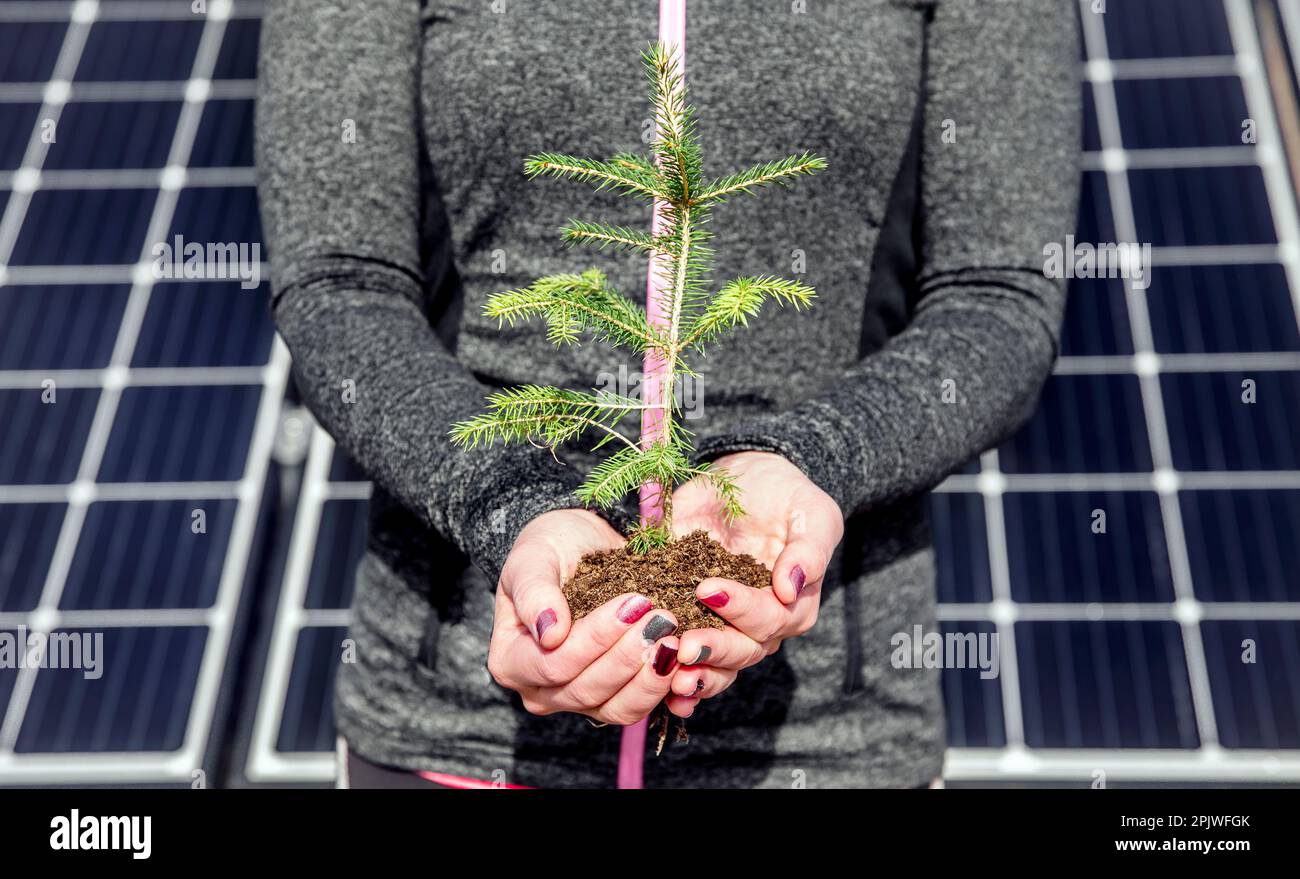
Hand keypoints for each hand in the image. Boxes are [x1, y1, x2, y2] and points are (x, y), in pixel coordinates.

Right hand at [487, 509, 680, 724]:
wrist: (579, 547)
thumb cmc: (549, 548)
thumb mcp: (532, 559)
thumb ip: (535, 594)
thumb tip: (549, 634)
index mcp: (510, 661)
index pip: (553, 664)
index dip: (594, 639)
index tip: (631, 604)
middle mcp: (540, 690)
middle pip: (586, 690)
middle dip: (628, 655)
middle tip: (662, 620)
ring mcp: (577, 700)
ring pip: (616, 708)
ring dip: (649, 677)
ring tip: (673, 640)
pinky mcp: (612, 699)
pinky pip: (638, 706)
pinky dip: (662, 688)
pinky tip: (681, 659)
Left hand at [663, 451, 843, 716]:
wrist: (750, 483)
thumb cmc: (788, 499)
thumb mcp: (812, 513)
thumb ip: (809, 550)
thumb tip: (791, 585)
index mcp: (793, 604)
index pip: (769, 618)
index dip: (741, 609)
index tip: (708, 588)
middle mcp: (761, 626)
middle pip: (742, 651)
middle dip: (713, 651)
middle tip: (684, 647)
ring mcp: (726, 628)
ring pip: (718, 668)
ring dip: (696, 677)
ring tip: (672, 679)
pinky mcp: (695, 623)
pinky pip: (690, 664)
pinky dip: (675, 684)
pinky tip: (662, 696)